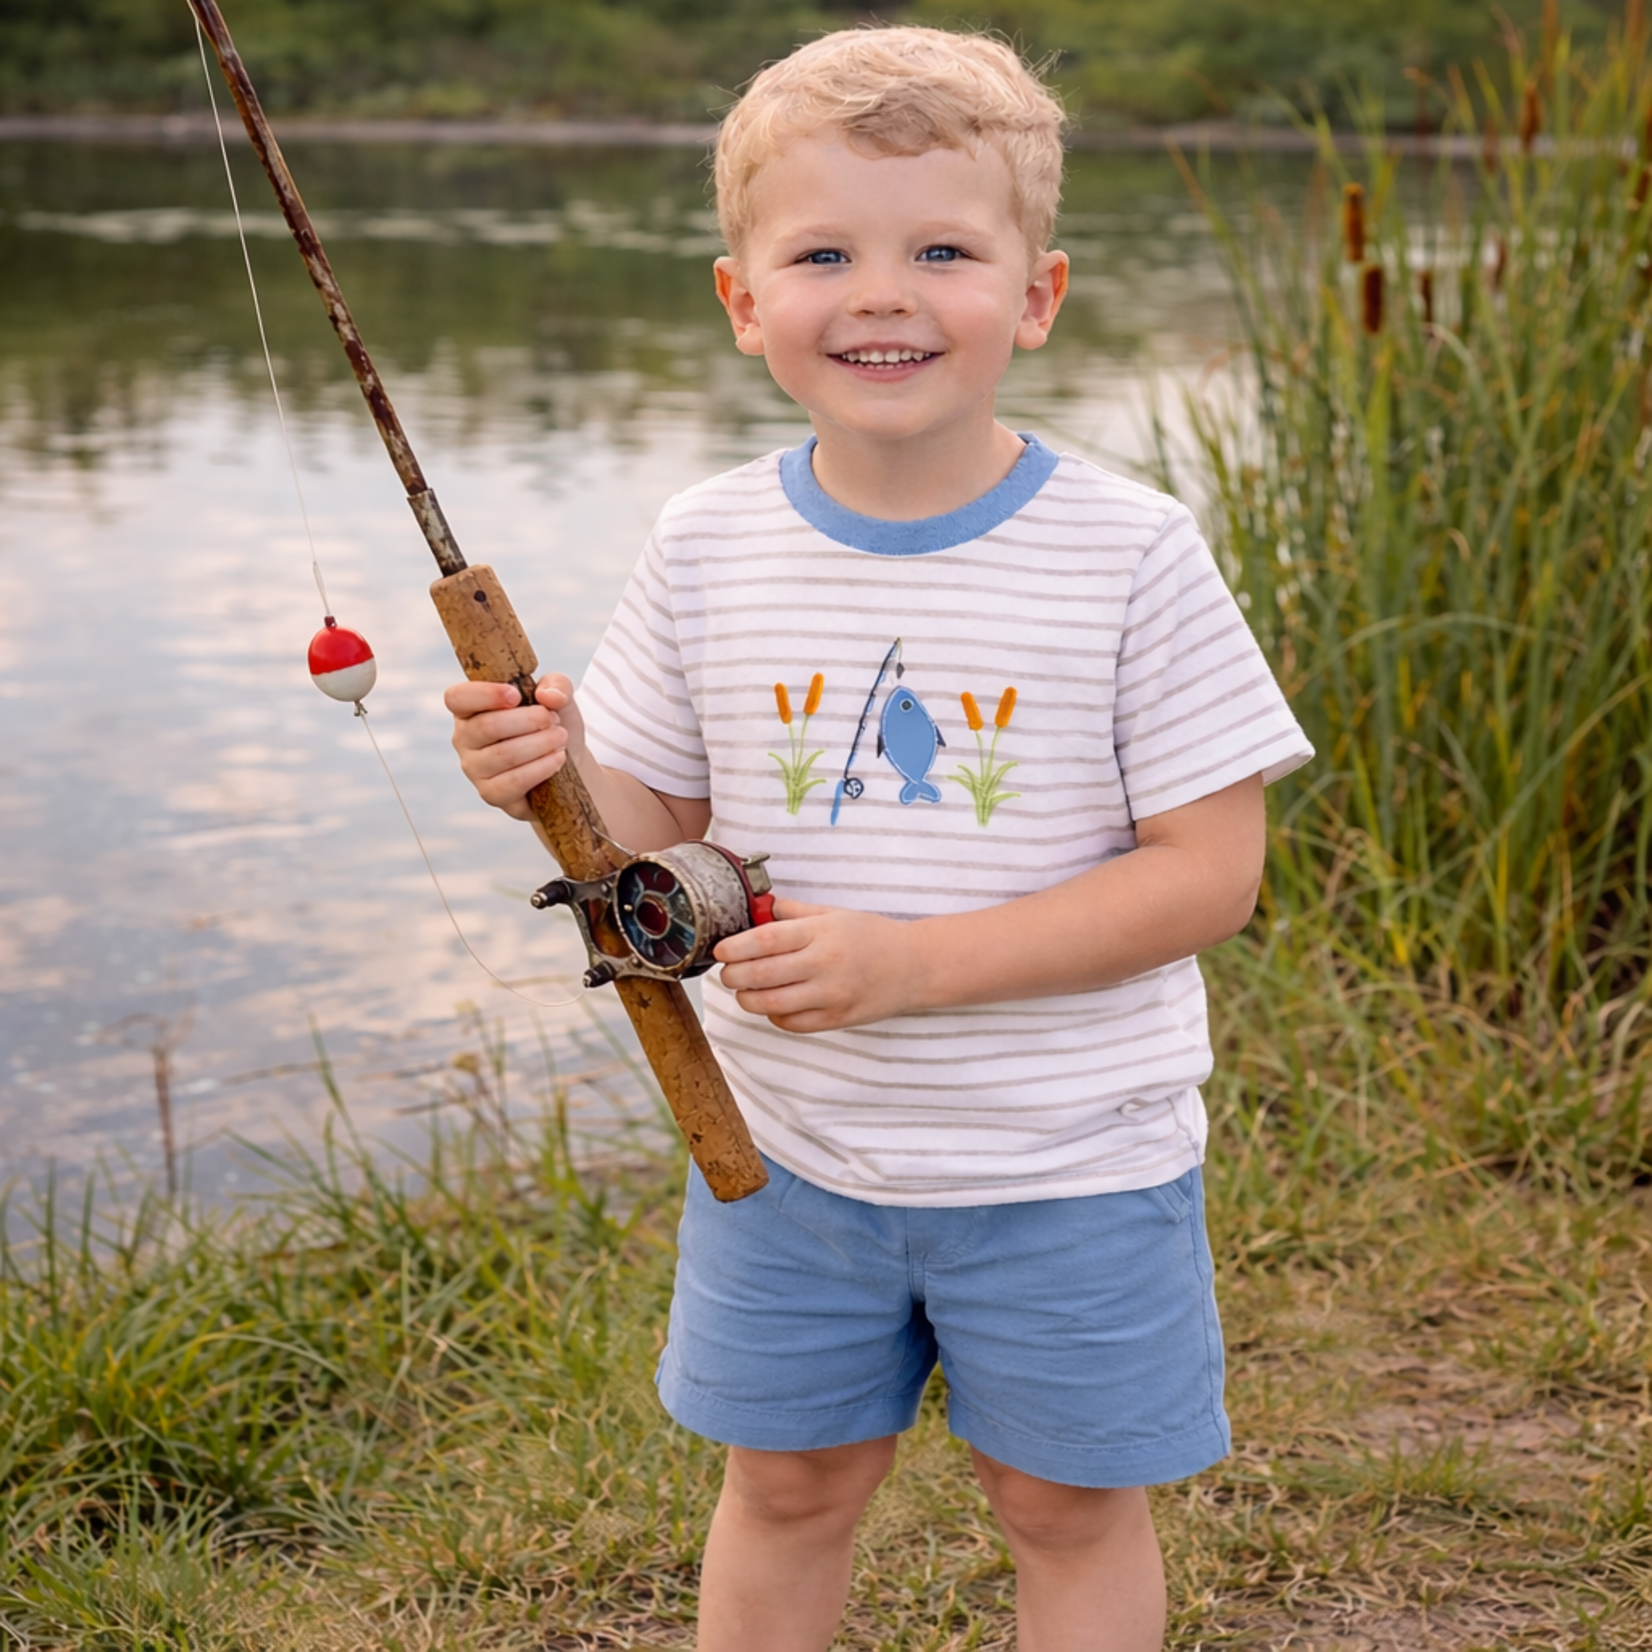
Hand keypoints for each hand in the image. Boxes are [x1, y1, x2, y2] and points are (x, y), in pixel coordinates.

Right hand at [445, 673, 584, 819]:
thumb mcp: (559, 697)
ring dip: (540, 743)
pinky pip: (513, 782)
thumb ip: (557, 686)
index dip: (485, 694)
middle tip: (553, 719)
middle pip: (487, 726)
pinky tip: (557, 758)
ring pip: (503, 754)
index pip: (457, 698)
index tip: (517, 695)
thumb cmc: (552, 724)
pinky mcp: (491, 794)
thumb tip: (547, 696)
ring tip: (560, 738)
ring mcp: (474, 768)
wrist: (566, 762)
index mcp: (470, 708)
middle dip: (530, 720)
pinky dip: (541, 767)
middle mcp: (464, 738)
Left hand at [713, 899, 924, 1032]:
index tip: (720, 951)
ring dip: (747, 999)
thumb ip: (794, 912)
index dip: (735, 947)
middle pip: (761, 975)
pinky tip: (774, 1004)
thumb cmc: (872, 937)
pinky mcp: (836, 1019)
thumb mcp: (834, 914)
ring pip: (770, 1005)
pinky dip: (773, 1016)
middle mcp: (824, 965)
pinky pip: (790, 1024)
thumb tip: (759, 909)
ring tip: (744, 990)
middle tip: (727, 973)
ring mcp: (830, 995)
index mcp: (821, 933)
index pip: (766, 940)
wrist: (913, 967)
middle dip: (734, 976)